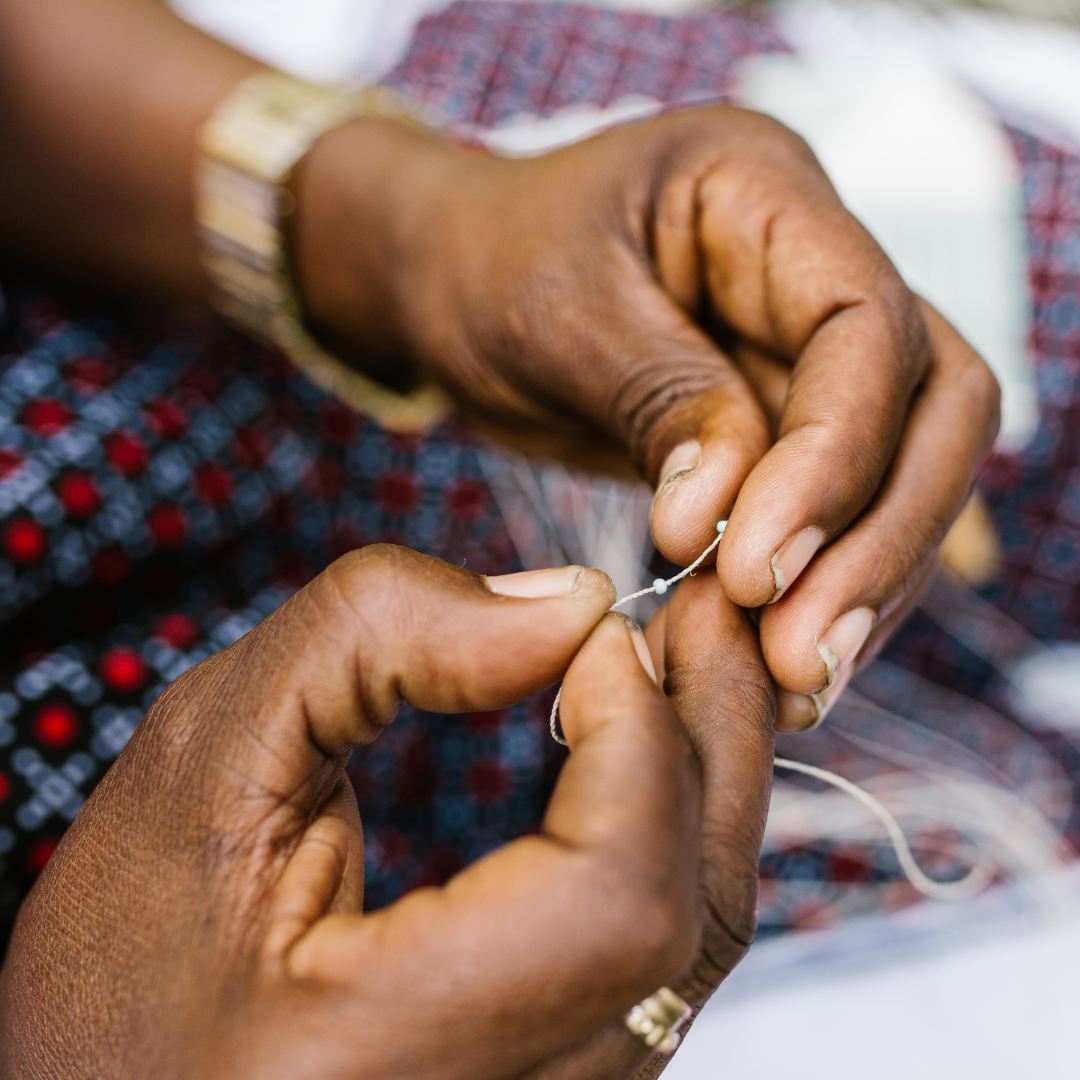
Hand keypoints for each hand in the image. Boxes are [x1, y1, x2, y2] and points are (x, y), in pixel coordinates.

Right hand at [0, 549, 706, 1078]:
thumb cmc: (125, 945)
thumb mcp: (203, 754)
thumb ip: (376, 638)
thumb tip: (567, 602)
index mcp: (379, 1063)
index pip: (612, 900)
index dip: (635, 736)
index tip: (593, 630)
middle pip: (690, 920)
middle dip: (711, 734)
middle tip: (703, 610)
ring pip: (694, 945)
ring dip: (705, 775)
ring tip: (679, 659)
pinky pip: (659, 962)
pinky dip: (669, 835)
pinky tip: (640, 752)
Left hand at [297, 106, 999, 728]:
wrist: (453, 281)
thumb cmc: (487, 265)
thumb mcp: (554, 313)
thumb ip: (658, 400)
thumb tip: (723, 522)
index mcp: (765, 193)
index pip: (865, 329)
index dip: (832, 459)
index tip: (752, 570)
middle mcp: (814, 271)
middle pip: (934, 409)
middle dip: (881, 539)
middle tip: (804, 656)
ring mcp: (806, 355)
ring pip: (902, 475)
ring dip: (862, 585)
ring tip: (795, 683)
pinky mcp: (780, 429)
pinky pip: (837, 513)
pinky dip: (819, 590)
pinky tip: (778, 665)